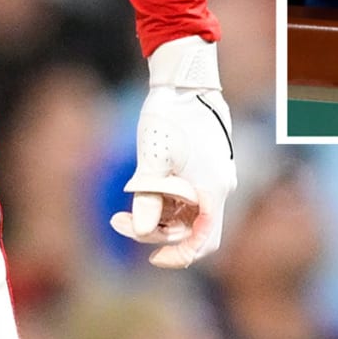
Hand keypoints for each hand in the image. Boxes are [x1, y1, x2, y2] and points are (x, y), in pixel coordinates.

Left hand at [111, 36, 234, 267]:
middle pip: (191, 232)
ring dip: (155, 218)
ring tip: (121, 210)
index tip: (152, 259)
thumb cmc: (170, 114)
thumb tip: (141, 232)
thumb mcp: (153, 157)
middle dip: (156, 234)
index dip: (180, 256)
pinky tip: (140, 190)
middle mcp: (218, 188)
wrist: (185, 79)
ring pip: (186, 216)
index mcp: (212, 189)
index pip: (204, 242)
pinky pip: (186, 199)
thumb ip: (148, 197)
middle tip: (119, 221)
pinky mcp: (204, 170)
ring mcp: (213, 179)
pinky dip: (162, 202)